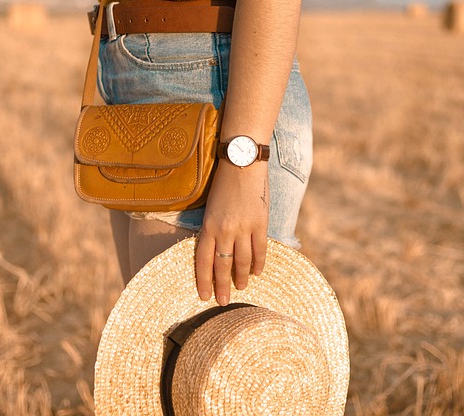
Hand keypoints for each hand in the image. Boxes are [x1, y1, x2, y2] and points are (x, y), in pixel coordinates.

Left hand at [195, 160, 268, 304]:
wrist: (242, 161)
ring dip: (241, 277)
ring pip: (242, 261)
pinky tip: (256, 273)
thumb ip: (212, 228)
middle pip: (222, 266)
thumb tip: (215, 250)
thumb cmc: (223, 182)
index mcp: (208, 226)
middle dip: (222, 286)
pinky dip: (258, 263)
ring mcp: (243, 228)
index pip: (203, 261)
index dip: (204, 281)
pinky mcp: (260, 223)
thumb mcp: (210, 206)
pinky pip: (260, 250)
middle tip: (222, 303)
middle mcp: (224, 230)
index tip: (204, 296)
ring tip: (240, 289)